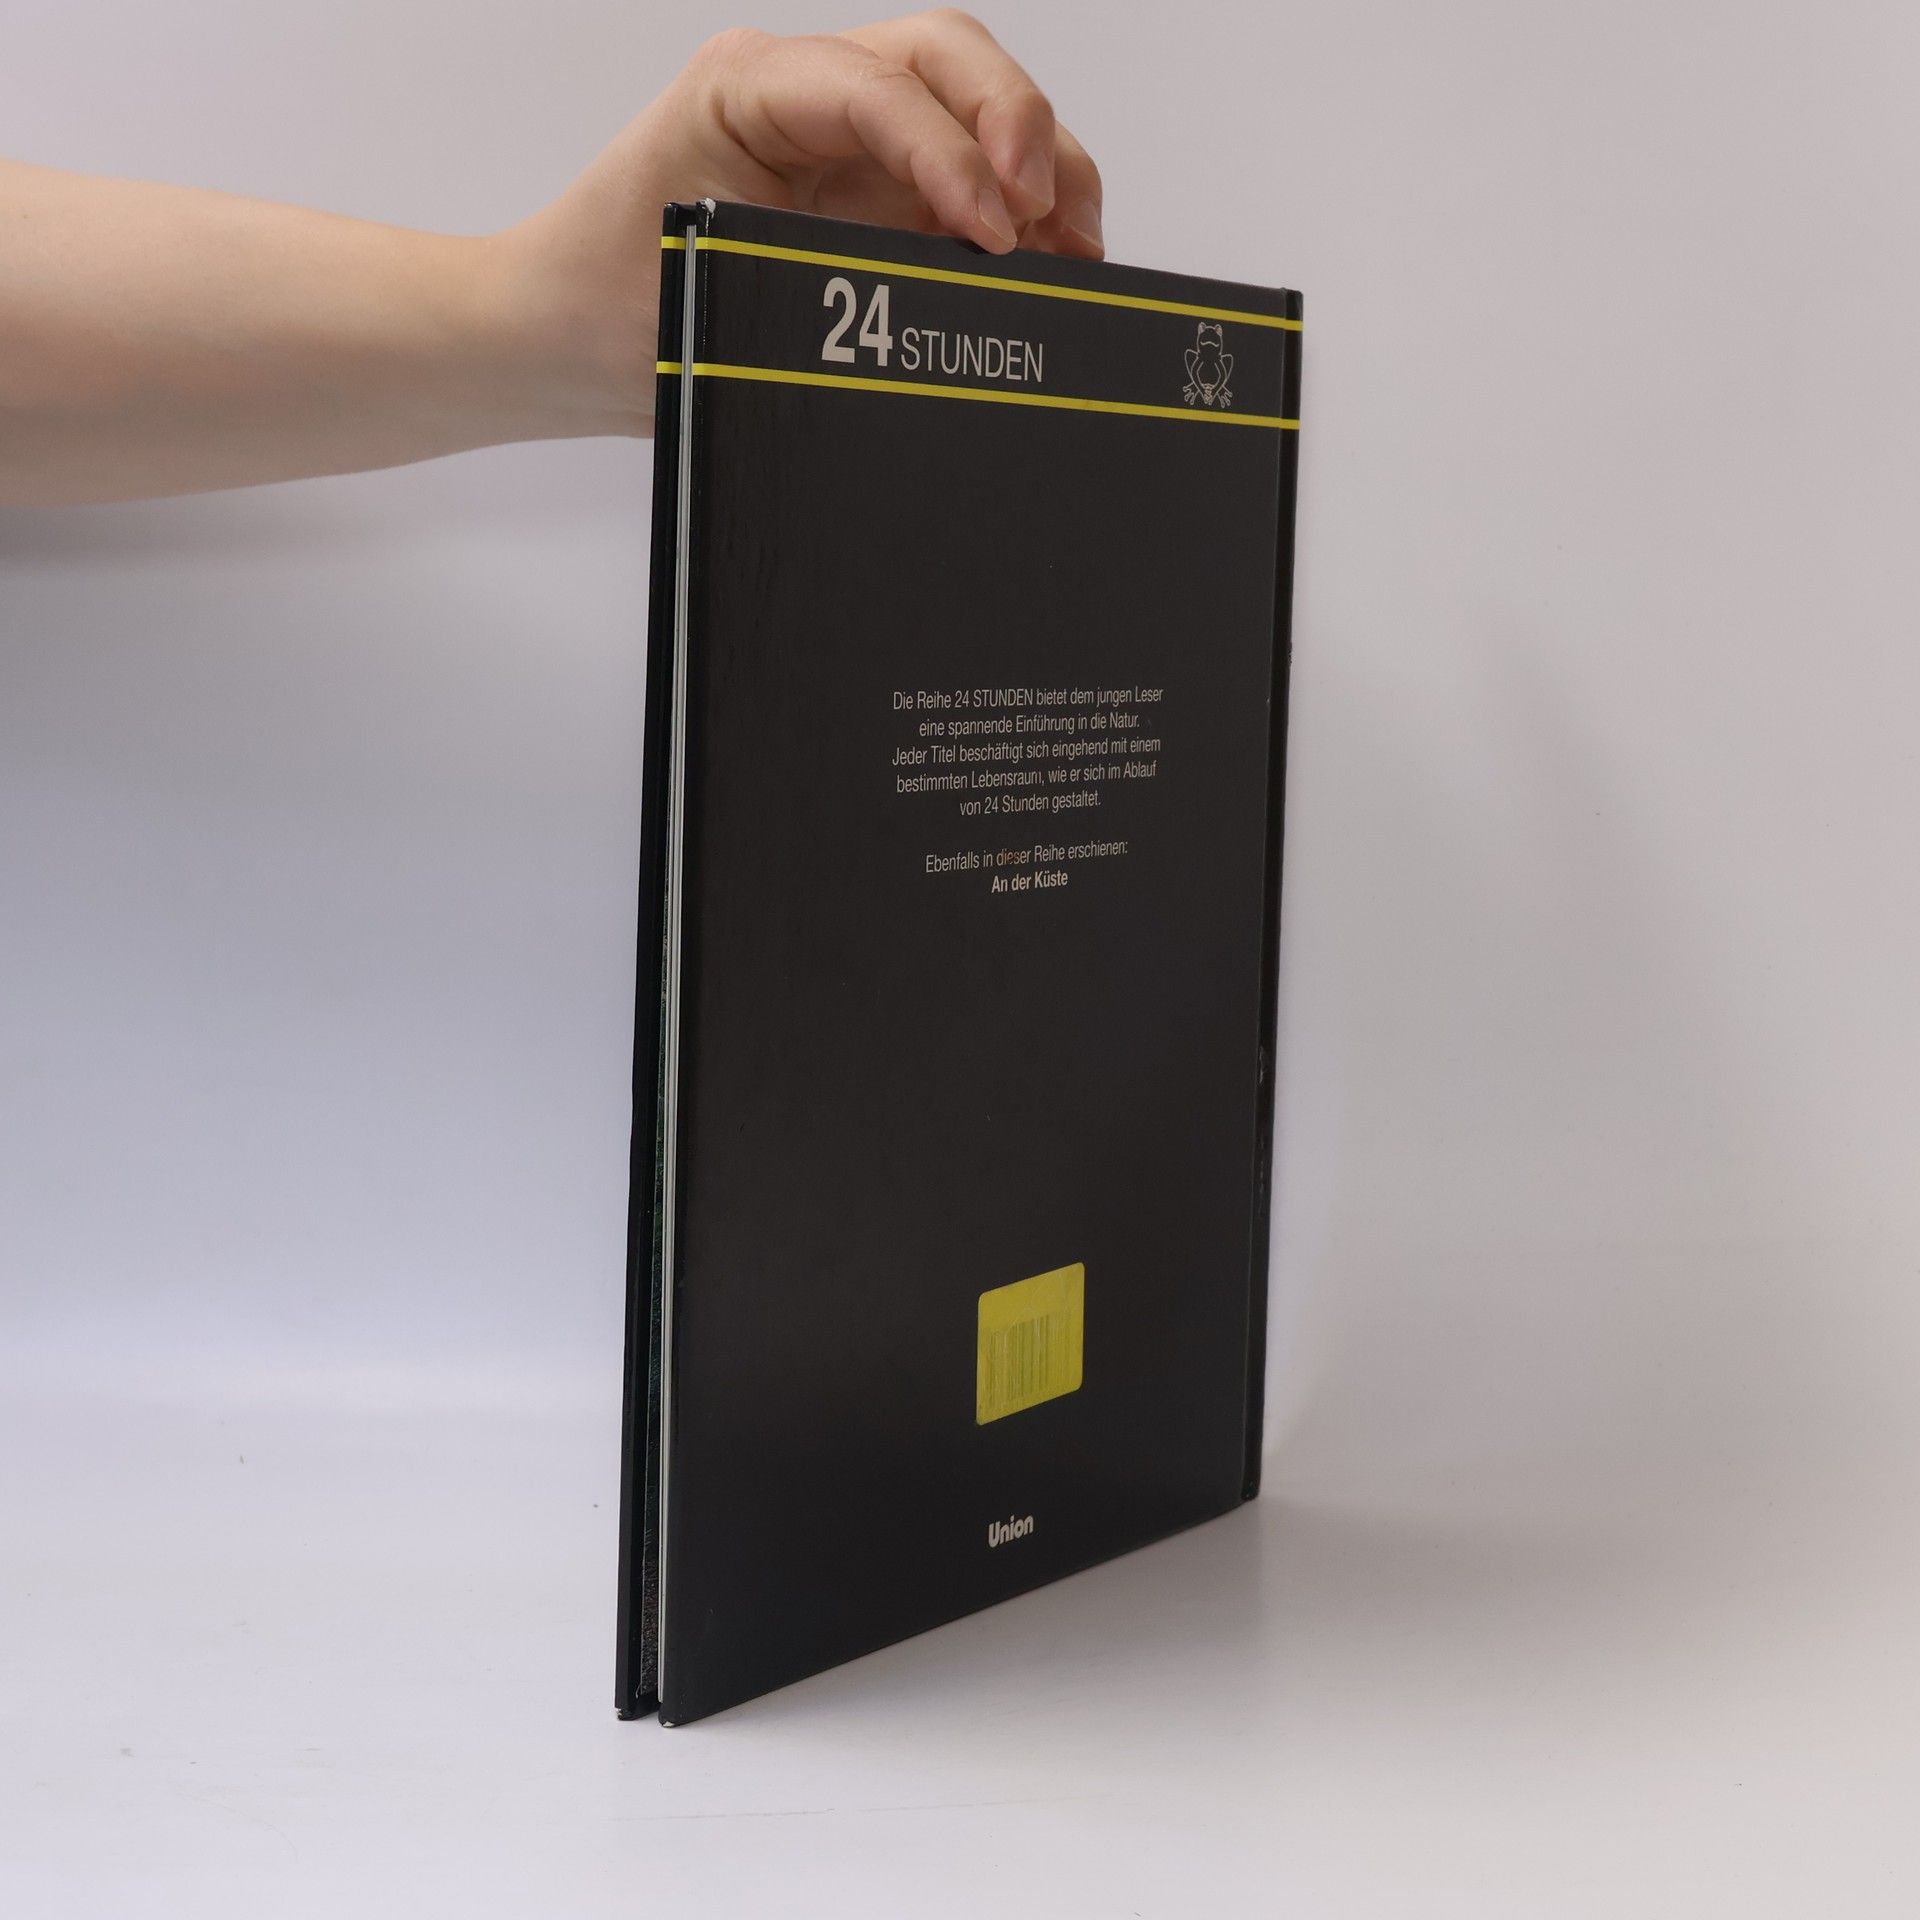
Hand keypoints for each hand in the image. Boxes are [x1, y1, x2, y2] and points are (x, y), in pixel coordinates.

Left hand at [500, 11, 1104, 431]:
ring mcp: (851, 143)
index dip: (950, 152)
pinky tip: (1052, 266)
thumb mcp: (698, 299)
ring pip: (976, 105)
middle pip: (947, 57)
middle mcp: (808, 97)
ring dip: (1041, 163)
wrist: (562, 337)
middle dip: (1015, 125)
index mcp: (748, 90)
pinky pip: (973, 175)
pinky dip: (1028, 209)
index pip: (877, 88)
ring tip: (1074, 251)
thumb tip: (939, 327)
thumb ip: (812, 297)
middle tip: (1048, 220)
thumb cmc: (603, 309)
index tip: (993, 229)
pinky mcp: (878, 196)